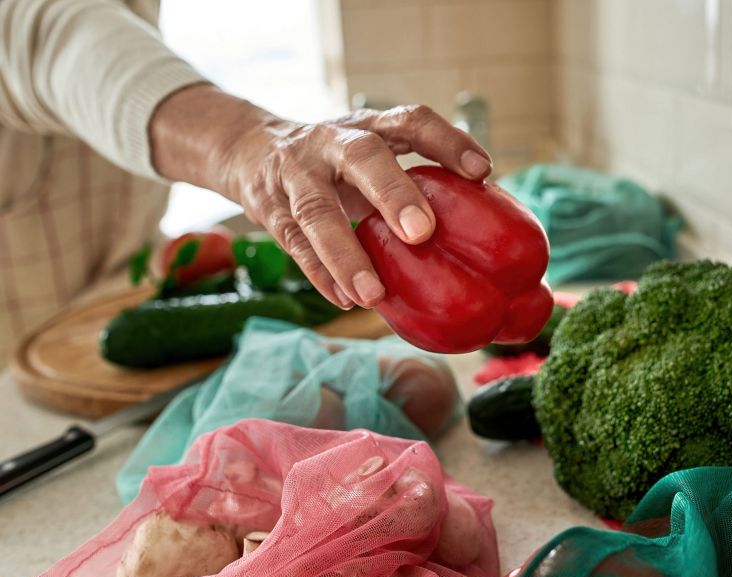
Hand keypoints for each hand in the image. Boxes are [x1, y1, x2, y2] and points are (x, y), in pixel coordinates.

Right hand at [226, 106, 491, 308]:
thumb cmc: (335, 160)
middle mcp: (332, 143)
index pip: (411, 120)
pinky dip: (320, 274)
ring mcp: (296, 176)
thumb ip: (412, 179)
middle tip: (422, 232)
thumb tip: (480, 222)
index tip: (481, 171)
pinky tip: (346, 300)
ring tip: (373, 294)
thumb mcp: (371, 154)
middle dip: (392, 193)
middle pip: (362, 158)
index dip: (447, 141)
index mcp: (368, 126)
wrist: (249, 149)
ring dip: (345, 254)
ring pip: (316, 212)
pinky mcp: (272, 210)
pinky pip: (295, 245)